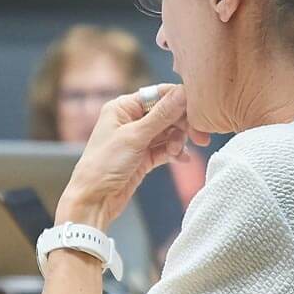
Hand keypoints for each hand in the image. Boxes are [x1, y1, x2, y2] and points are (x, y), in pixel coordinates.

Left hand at [56, 84, 208, 231]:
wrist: (94, 200)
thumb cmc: (103, 165)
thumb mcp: (135, 137)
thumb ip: (161, 115)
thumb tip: (182, 93)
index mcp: (122, 107)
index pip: (158, 95)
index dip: (179, 101)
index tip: (197, 111)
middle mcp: (130, 120)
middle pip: (166, 113)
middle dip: (182, 124)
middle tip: (199, 136)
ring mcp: (137, 139)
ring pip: (168, 132)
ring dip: (177, 140)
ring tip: (177, 152)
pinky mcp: (143, 157)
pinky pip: (165, 149)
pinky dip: (174, 152)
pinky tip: (181, 159)